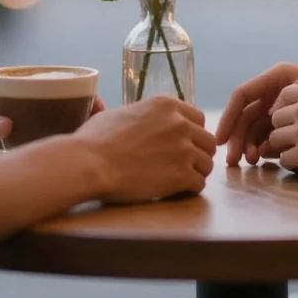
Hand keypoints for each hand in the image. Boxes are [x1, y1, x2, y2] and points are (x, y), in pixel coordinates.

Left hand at [0, 87, 107, 146]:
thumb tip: (9, 127)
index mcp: (9, 91)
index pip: (53, 86)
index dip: (80, 94)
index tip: (97, 105)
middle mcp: (17, 107)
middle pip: (60, 108)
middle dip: (84, 116)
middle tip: (103, 129)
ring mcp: (15, 128)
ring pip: (51, 129)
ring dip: (71, 137)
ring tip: (93, 149)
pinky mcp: (9, 149)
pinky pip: (36, 148)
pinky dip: (52, 153)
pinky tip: (65, 166)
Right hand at [73, 96, 215, 202]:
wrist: (90, 163)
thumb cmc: (95, 139)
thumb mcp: (119, 113)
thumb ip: (138, 114)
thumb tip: (130, 116)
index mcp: (166, 105)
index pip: (198, 119)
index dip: (191, 134)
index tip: (182, 145)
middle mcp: (180, 124)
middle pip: (207, 141)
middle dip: (198, 154)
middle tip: (184, 165)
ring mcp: (184, 149)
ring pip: (207, 163)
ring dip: (196, 173)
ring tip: (180, 181)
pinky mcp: (182, 174)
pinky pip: (199, 184)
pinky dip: (190, 190)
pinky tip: (176, 191)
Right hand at [215, 62, 297, 165]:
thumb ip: (288, 98)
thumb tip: (270, 118)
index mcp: (278, 76)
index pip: (243, 94)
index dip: (229, 116)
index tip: (221, 138)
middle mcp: (275, 92)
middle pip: (247, 115)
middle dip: (238, 137)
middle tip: (234, 160)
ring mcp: (280, 108)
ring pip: (256, 128)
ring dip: (249, 144)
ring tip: (252, 161)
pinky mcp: (289, 125)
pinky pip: (269, 136)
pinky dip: (263, 146)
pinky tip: (262, 158)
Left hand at [267, 83, 297, 176]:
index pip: (285, 94)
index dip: (287, 106)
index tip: (295, 116)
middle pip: (276, 117)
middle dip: (284, 127)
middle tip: (295, 137)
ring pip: (274, 138)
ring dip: (284, 145)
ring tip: (297, 152)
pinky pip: (283, 159)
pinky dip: (290, 162)